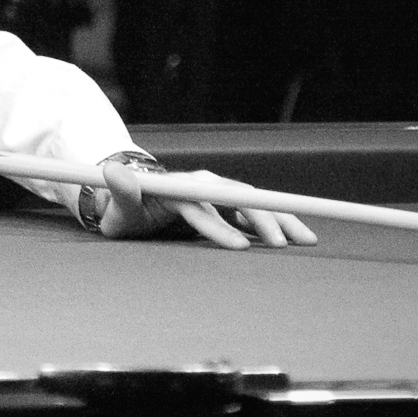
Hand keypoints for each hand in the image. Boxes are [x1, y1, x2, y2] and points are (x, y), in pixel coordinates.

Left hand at [97, 165, 317, 250]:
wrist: (134, 199)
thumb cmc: (125, 211)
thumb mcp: (118, 208)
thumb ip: (120, 192)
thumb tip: (112, 169)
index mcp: (177, 188)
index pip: (201, 208)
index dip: (220, 228)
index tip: (240, 248)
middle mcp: (202, 184)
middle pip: (236, 199)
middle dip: (262, 221)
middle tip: (282, 246)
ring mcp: (216, 191)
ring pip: (253, 202)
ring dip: (279, 218)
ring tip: (305, 239)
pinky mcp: (224, 202)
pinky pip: (254, 209)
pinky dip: (277, 220)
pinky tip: (298, 235)